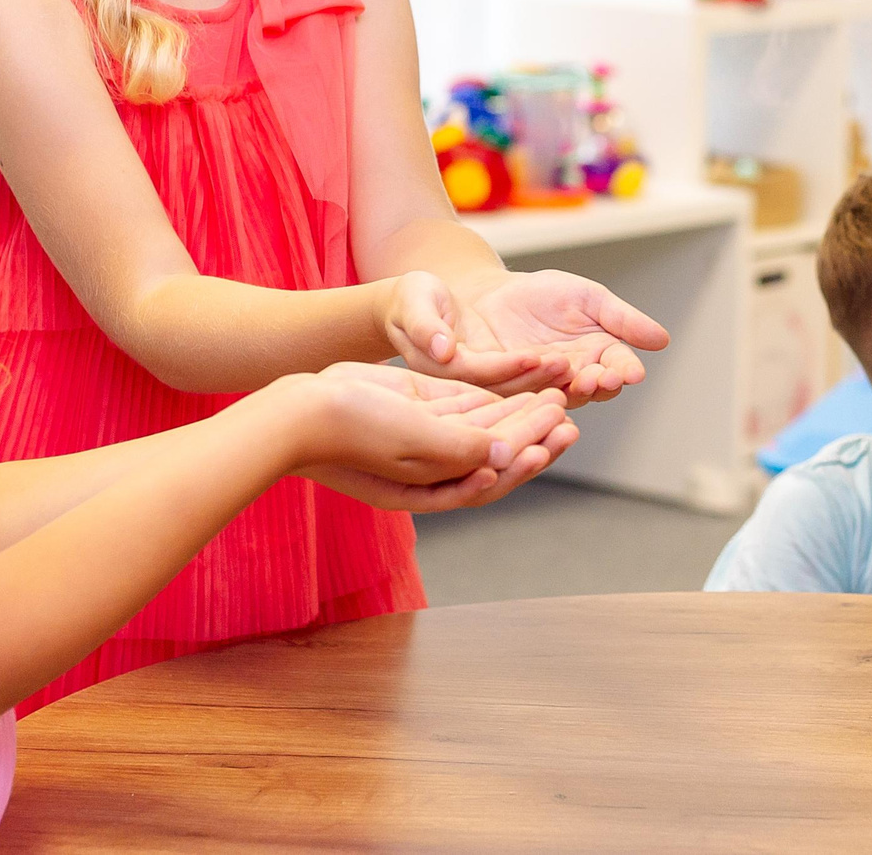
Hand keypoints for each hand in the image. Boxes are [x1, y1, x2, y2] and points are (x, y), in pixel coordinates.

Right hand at [275, 362, 576, 512]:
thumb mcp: (412, 440)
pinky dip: (495, 397)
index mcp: (432, 487)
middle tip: (569, 413)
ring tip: (557, 394)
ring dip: (520, 413)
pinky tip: (522, 384)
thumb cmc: (353, 431)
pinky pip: (467, 405)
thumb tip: (507, 457)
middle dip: (533, 433)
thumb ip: (462, 448)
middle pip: (496, 453)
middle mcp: (433, 466)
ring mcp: (426, 435)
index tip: (558, 434)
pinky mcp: (420, 406)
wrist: (302, 408)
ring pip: (485, 427)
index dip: (527, 457)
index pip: (492, 477)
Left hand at [387, 268, 670, 404]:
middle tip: (602, 377)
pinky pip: (515, 386)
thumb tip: (662, 340)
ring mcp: (536, 388)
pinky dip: (525, 378)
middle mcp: (568, 382)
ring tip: (573, 374)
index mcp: (594, 361)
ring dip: (564, 385)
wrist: (490, 293)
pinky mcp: (501, 387)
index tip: (631, 371)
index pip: (616, 371)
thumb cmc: (542, 296)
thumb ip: (622, 319)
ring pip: (554, 393)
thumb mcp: (588, 298)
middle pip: (588, 389)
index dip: (623, 372)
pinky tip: (535, 367)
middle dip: (596, 384)